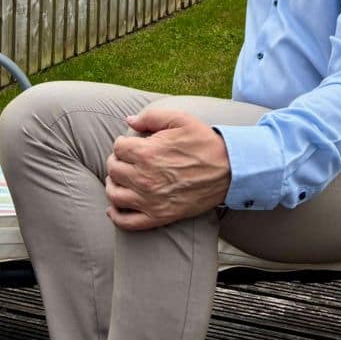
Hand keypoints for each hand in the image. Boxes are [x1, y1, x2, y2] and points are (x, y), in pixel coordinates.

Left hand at [106, 108, 230, 231]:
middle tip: (126, 159)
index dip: (123, 143)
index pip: (118, 147)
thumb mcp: (180, 119)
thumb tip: (128, 120)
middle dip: (117, 161)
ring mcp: (150, 200)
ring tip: (119, 179)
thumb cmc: (203, 142)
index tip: (131, 144)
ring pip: (114, 195)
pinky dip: (116, 216)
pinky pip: (127, 222)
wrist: (227, 169)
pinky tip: (115, 208)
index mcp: (147, 152)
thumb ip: (151, 117)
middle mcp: (144, 178)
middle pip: (113, 169)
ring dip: (112, 185)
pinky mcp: (158, 216)